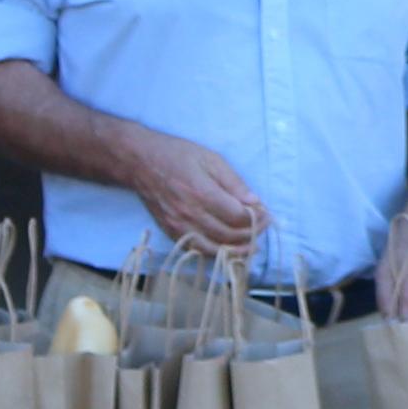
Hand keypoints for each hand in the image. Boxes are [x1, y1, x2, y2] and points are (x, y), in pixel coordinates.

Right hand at [116, 131, 270, 260]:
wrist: (140, 162)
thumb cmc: (178, 155)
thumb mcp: (211, 159)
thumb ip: (234, 182)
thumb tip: (254, 202)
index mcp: (202, 193)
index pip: (238, 217)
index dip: (257, 219)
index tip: (267, 214)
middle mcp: (189, 214)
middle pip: (228, 235)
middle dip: (251, 234)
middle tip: (263, 228)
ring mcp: (178, 226)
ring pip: (213, 248)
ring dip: (236, 251)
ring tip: (252, 247)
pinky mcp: (170, 232)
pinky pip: (196, 250)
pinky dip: (215, 253)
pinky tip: (227, 249)